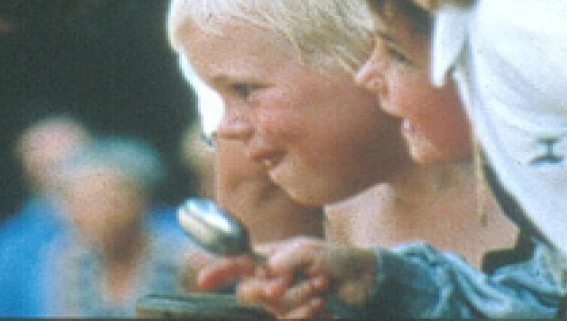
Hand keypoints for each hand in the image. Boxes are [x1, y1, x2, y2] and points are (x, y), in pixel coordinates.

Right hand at [197, 236, 376, 318]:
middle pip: (249, 292)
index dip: (219, 271)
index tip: (203, 281)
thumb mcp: (308, 251)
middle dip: (268, 289)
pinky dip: (306, 313)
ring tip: (321, 285)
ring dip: (299, 297)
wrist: (363, 281)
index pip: (237, 263)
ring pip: (274, 307)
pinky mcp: (297, 317)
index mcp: (269, 258)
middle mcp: (272, 280)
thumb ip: (281, 261)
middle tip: (288, 281)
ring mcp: (283, 302)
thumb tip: (264, 274)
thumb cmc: (335, 259)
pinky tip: (322, 305)